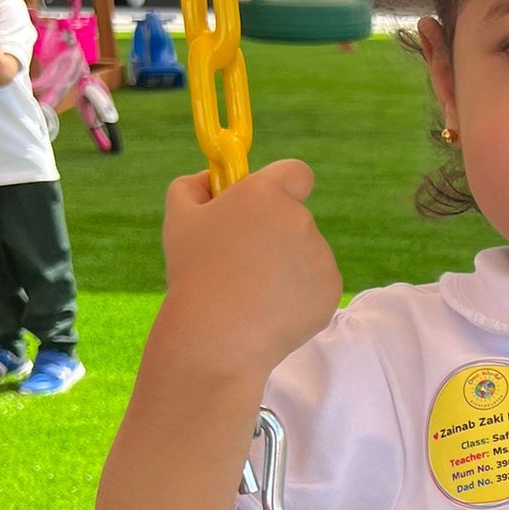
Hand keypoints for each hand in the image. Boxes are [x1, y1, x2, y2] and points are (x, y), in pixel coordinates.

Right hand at [160, 160, 342, 372]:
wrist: (217, 336)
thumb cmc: (193, 273)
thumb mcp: (178, 218)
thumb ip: (194, 185)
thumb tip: (212, 178)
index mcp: (267, 194)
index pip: (297, 173)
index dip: (284, 185)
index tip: (268, 202)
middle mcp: (300, 219)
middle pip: (295, 218)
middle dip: (274, 234)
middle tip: (242, 261)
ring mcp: (320, 256)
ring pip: (306, 253)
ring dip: (285, 266)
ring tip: (251, 291)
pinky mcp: (330, 290)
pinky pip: (315, 284)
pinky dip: (297, 294)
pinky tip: (269, 308)